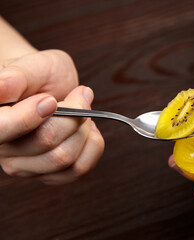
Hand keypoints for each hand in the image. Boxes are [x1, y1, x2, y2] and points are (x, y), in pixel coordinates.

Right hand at [0, 50, 104, 184]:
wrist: (49, 88)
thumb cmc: (38, 75)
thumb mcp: (32, 65)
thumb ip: (16, 76)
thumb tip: (0, 88)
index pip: (2, 129)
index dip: (29, 117)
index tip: (51, 100)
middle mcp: (4, 149)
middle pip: (45, 142)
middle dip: (73, 115)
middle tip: (79, 95)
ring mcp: (25, 165)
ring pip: (63, 158)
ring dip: (83, 129)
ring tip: (81, 112)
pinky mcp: (49, 175)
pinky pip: (79, 169)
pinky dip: (92, 145)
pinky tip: (86, 130)